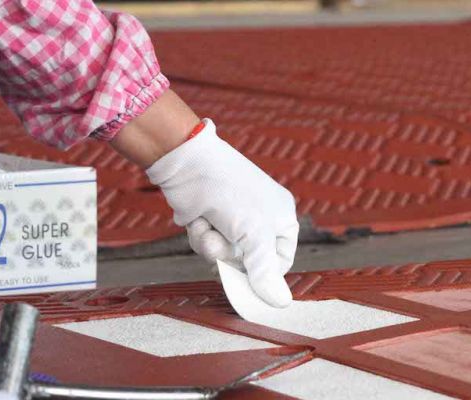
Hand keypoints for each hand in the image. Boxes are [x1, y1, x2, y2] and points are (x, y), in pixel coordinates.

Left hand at [146, 119, 297, 306]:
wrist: (187, 164)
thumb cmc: (230, 192)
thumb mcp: (254, 234)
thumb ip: (265, 271)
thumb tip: (281, 303)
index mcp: (282, 218)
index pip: (280, 262)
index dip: (264, 274)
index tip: (247, 282)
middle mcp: (260, 220)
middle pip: (249, 262)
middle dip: (231, 255)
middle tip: (225, 242)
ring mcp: (234, 220)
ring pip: (224, 255)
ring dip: (212, 246)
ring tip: (209, 224)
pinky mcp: (211, 220)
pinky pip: (208, 244)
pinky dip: (201, 236)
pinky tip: (199, 219)